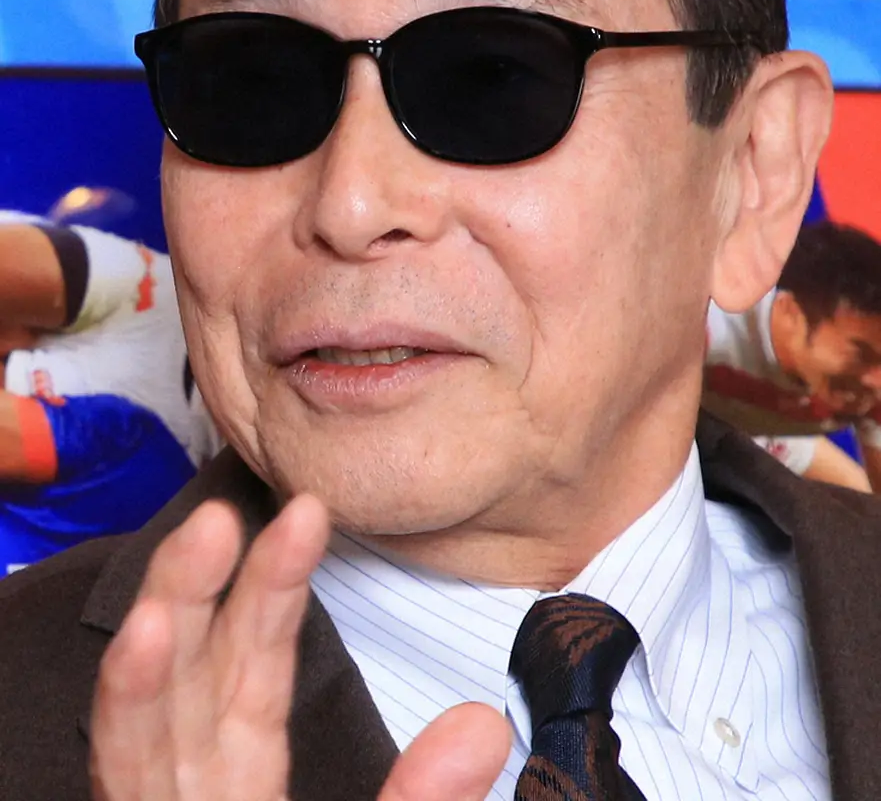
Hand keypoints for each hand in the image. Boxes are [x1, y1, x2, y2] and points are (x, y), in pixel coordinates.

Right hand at [90, 493, 510, 800]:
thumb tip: (483, 725)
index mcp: (240, 788)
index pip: (255, 673)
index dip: (274, 591)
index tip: (307, 514)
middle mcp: (192, 799)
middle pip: (194, 676)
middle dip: (210, 583)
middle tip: (238, 503)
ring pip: (150, 713)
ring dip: (168, 619)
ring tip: (198, 541)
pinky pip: (128, 778)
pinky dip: (133, 705)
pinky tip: (145, 640)